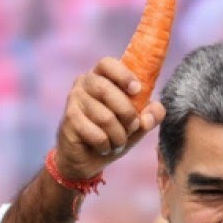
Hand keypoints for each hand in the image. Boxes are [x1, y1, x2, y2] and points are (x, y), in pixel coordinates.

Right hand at [54, 57, 165, 181]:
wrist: (87, 158)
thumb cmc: (113, 133)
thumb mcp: (137, 124)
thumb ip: (150, 115)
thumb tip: (152, 113)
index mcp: (101, 77)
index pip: (107, 63)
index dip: (123, 75)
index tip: (137, 90)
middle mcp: (84, 83)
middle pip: (107, 90)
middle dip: (127, 113)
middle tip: (132, 127)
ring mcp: (74, 100)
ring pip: (105, 117)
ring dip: (119, 136)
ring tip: (118, 142)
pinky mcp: (69, 120)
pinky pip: (96, 134)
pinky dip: (107, 146)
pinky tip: (104, 148)